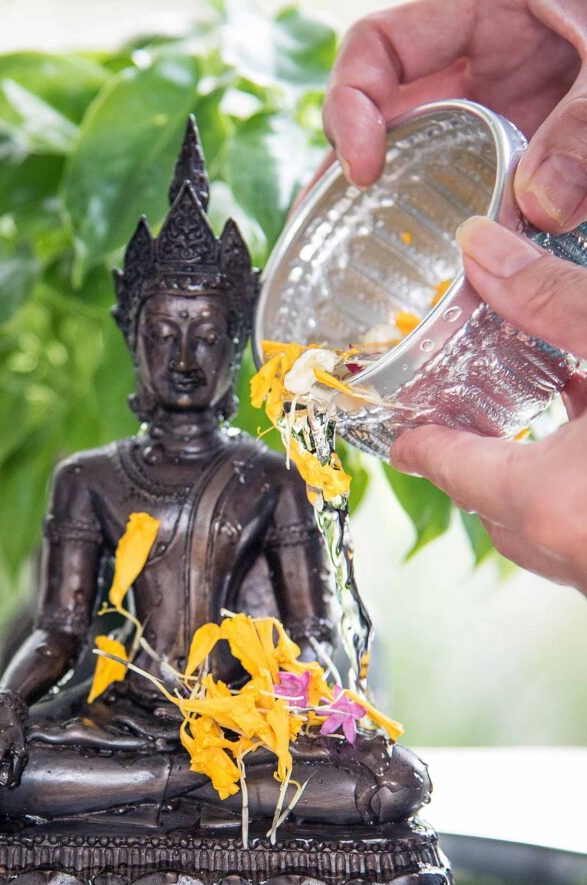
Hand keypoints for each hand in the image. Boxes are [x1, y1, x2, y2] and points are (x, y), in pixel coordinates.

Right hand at [312, 0, 586, 231]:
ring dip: (408, 203)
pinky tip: (461, 258)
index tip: (361, 170)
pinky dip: (472, 216)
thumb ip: (582, 124)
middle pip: (392, 112)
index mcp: (486, 4)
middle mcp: (488, 54)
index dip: (351, 107)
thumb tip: (538, 207)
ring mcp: (513, 99)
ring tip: (375, 260)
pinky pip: (488, 176)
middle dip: (359, 170)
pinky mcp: (542, 138)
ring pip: (435, 153)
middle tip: (338, 234)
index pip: (378, 49)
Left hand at [390, 216, 586, 593]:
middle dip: (473, 457)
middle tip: (459, 418)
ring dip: (531, 472)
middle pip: (490, 500)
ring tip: (533, 423)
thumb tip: (482, 249)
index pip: (450, 468)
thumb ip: (555, 302)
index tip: (400, 432)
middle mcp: (571, 551)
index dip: (420, 441)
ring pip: (542, 518)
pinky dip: (579, 481)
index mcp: (551, 504)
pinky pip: (585, 519)